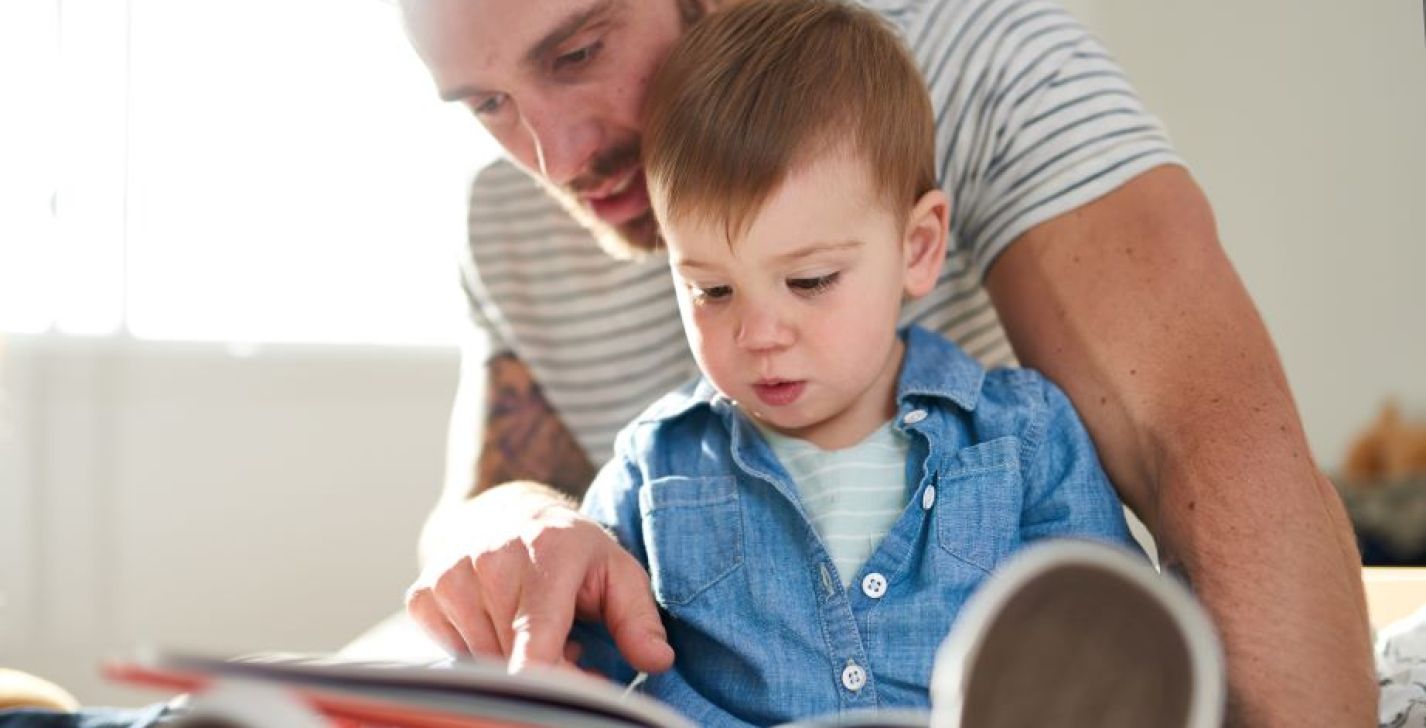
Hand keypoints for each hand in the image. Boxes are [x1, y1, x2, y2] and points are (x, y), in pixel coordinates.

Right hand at [405, 485, 674, 674]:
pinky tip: (500, 624)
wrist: (506, 512)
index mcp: (547, 552)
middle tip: (571, 648)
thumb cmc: (571, 550)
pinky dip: (480, 653)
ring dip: (514, 662)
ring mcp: (450, 576)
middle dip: (548, 671)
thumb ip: (638, 618)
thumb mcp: (617, 571)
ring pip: (484, 664)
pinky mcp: (423, 595)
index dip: (558, 682)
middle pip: (514, 661)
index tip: (582, 687)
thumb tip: (656, 661)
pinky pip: (452, 654)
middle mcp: (491, 559)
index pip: (535, 644)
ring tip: (537, 630)